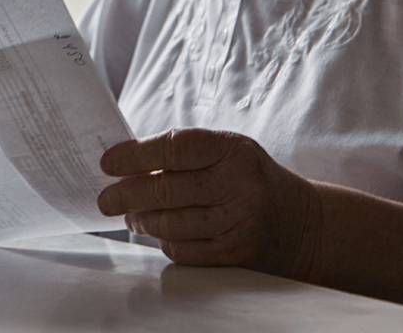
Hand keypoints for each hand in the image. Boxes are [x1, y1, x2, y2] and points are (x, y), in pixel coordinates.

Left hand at [97, 128, 321, 277]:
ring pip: (170, 224)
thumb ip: (182, 153)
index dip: (135, 155)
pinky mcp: (234, 253)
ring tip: (131, 216)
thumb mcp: (226, 150)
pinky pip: (183, 250)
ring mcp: (238, 221)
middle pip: (166, 190)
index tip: (107, 164)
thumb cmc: (247, 177)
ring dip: (141, 220)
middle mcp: (237, 185)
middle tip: (105, 200)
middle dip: (125, 195)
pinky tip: (160, 232)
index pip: (174, 149)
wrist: (298, 221)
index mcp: (232, 150)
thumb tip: (124, 163)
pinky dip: (164, 241)